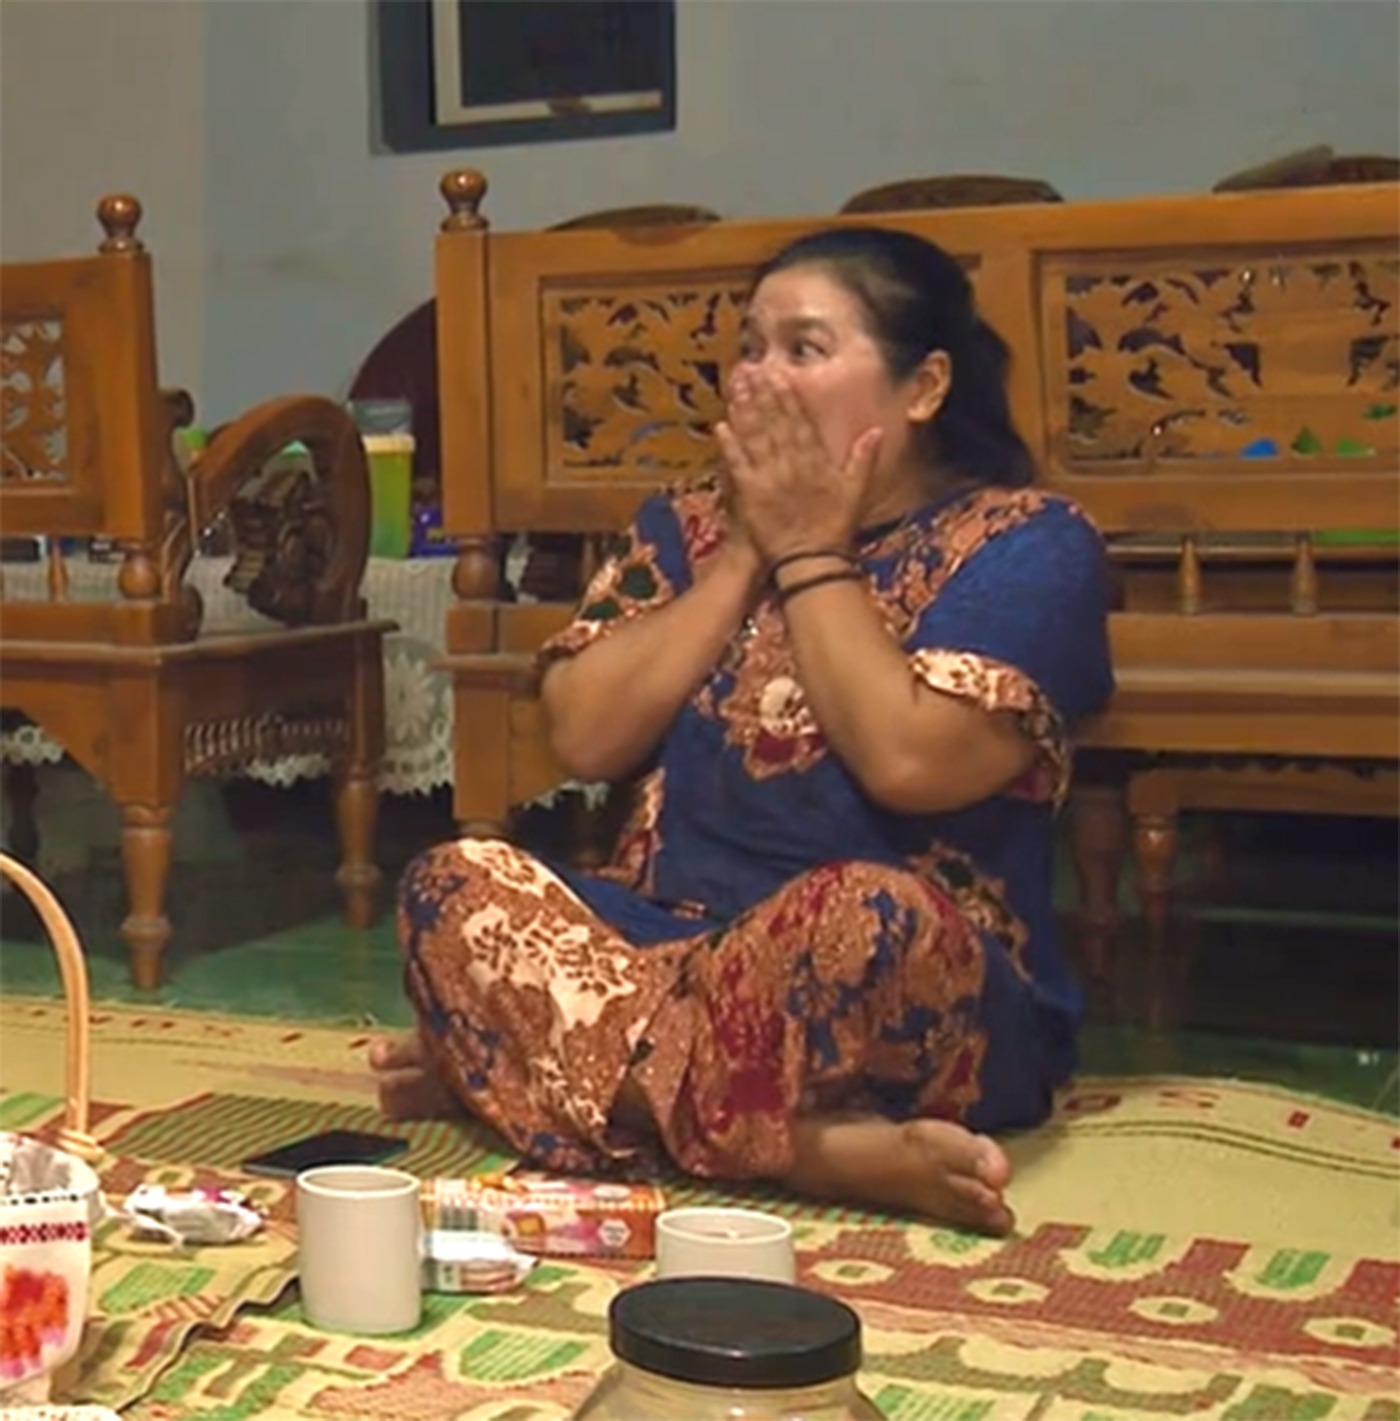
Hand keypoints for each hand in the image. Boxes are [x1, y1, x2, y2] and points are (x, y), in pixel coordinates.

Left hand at [715, 369, 881, 565]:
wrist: (811, 560)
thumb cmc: (835, 529)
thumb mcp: (856, 493)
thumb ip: (864, 459)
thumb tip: (876, 430)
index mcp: (815, 460)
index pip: (800, 422)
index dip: (788, 398)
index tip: (779, 376)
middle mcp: (792, 463)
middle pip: (775, 423)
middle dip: (763, 395)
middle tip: (752, 371)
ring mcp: (770, 477)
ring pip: (756, 436)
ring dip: (746, 411)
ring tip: (737, 388)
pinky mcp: (751, 493)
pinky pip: (738, 464)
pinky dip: (729, 445)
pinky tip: (721, 426)